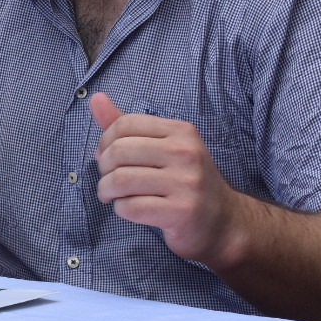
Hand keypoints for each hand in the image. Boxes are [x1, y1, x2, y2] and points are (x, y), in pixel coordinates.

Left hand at [92, 93, 246, 264]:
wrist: (224, 222)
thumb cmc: (186, 181)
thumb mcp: (164, 147)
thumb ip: (128, 126)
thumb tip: (96, 98)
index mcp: (182, 132)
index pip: (126, 124)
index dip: (105, 140)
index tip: (106, 156)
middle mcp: (186, 153)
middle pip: (119, 151)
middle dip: (103, 167)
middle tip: (108, 179)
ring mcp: (186, 183)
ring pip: (121, 180)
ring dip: (106, 190)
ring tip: (110, 195)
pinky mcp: (181, 212)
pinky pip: (131, 207)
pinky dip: (120, 209)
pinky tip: (128, 209)